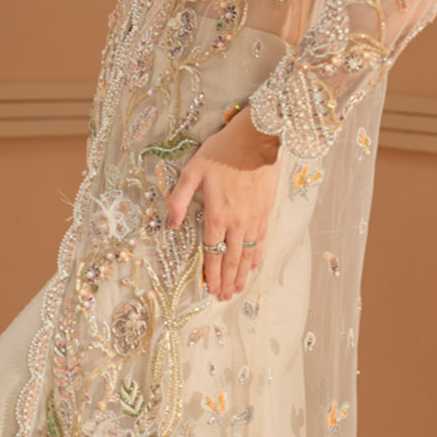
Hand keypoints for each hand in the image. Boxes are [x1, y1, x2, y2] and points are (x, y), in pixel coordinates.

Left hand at [166, 106, 279, 300]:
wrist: (256, 139)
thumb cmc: (222, 152)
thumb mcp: (192, 171)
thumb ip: (179, 200)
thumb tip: (170, 225)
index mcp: (216, 215)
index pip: (212, 252)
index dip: (210, 273)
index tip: (209, 289)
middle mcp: (236, 222)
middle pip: (231, 259)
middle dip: (227, 280)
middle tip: (224, 297)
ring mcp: (254, 218)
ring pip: (248, 253)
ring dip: (242, 273)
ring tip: (238, 288)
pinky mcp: (266, 211)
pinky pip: (261, 239)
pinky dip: (257, 254)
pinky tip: (255, 263)